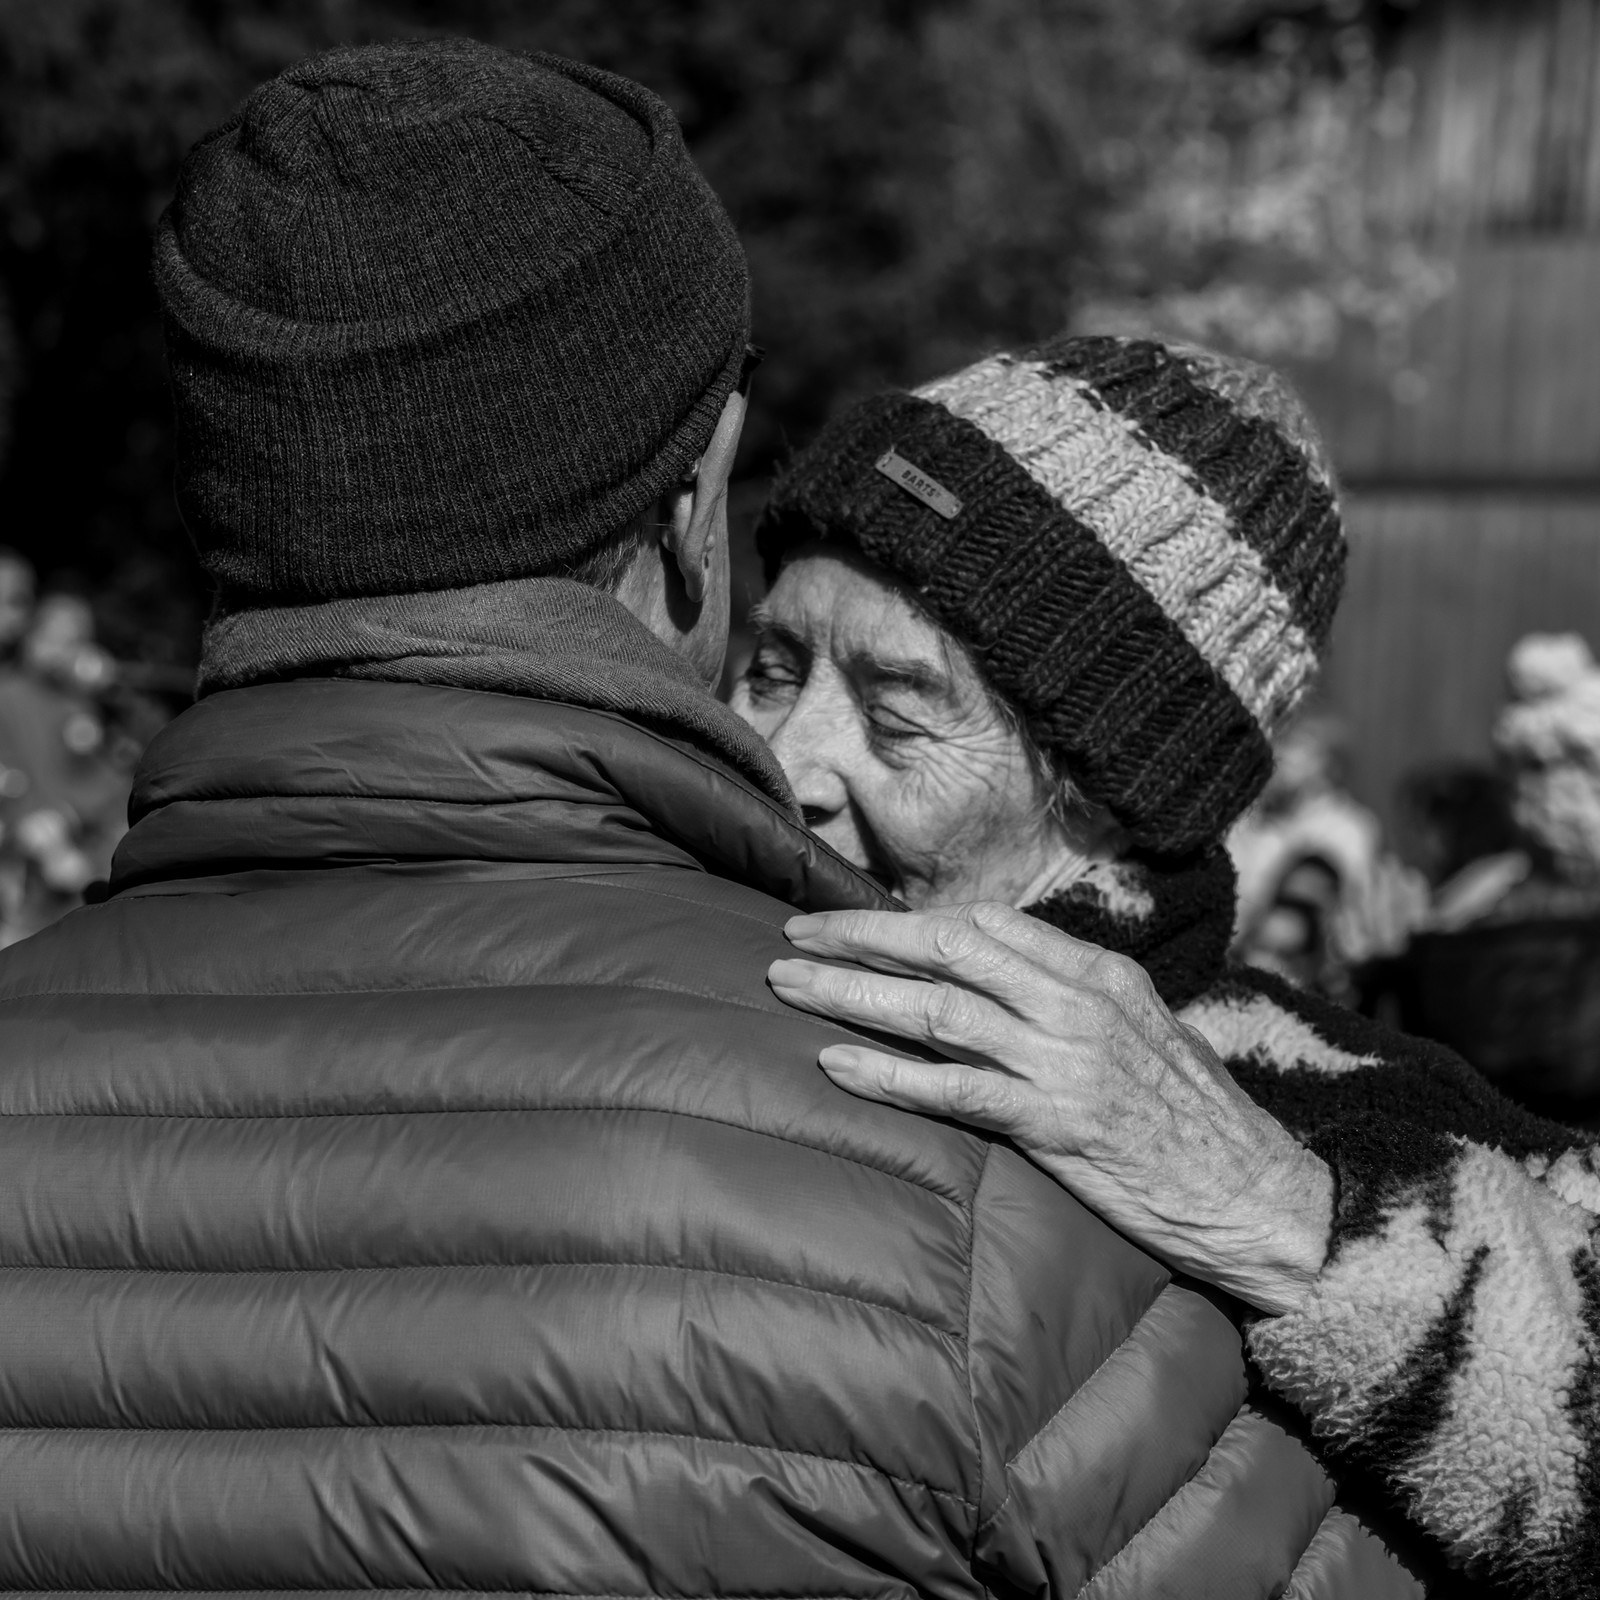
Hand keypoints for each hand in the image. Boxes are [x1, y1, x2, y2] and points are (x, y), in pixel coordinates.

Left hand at [768, 902, 1332, 1315]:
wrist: (1255, 1192)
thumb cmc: (1191, 1115)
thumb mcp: (1140, 1029)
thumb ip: (1067, 999)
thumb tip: (988, 983)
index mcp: (1098, 972)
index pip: (984, 923)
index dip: (908, 919)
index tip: (851, 923)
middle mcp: (1077, 1002)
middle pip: (947, 948)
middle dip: (861, 938)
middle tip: (795, 941)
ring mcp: (1065, 1060)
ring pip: (937, 1010)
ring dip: (854, 995)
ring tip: (790, 989)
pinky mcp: (1056, 1124)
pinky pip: (954, 1090)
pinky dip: (889, 1075)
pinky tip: (836, 1065)